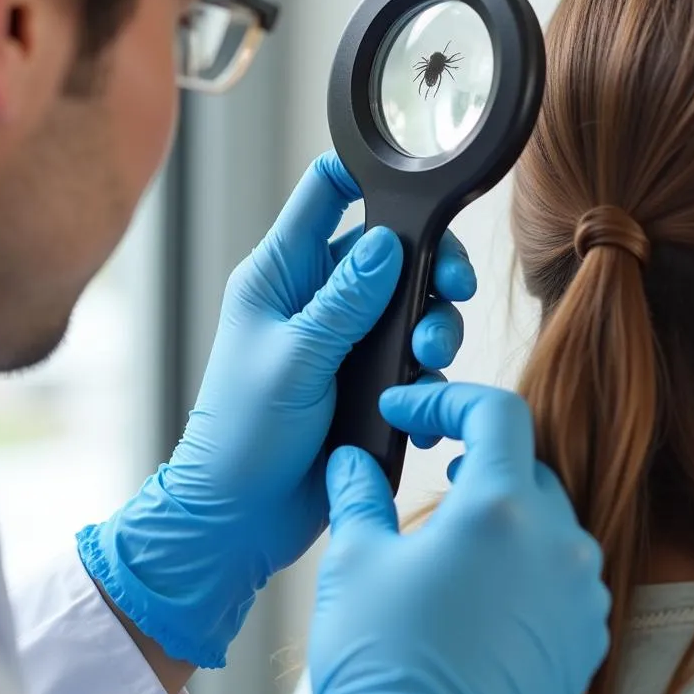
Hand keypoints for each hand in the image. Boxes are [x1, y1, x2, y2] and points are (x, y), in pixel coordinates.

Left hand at [77, 153, 475, 669]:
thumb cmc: (243, 436)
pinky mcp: (363, 376)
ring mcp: (339, 338)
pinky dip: (426, 369)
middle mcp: (313, 298)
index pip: (322, 197)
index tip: (413, 182)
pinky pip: (409, 353)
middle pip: (386, 250)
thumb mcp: (294, 360)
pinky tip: (423, 397)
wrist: (242, 517)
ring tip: (430, 355)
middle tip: (451, 291)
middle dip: (427, 267)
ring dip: (432, 322)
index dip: (363, 176)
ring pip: (407, 302)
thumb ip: (343, 301)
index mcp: (279, 276)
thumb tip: (384, 244)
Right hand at [310, 382, 610, 693]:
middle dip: (476, 455)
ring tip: (454, 534)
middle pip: (524, 463)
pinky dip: (526, 560)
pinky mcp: (587, 637)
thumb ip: (357, 493)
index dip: (448, 399)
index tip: (408, 412)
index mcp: (500, 510)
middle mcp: (557, 542)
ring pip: (547, 519)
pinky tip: (483, 588)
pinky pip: (562, 572)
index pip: (496, 411)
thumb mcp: (355, 563)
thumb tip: (352, 462)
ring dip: (503, 510)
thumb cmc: (385, 667)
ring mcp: (581, 593)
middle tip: (432, 462)